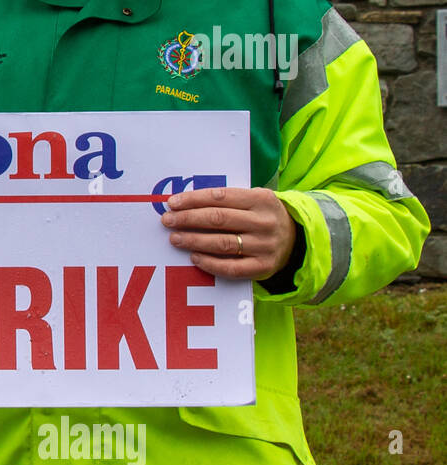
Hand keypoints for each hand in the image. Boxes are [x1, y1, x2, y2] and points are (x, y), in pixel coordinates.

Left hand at [161, 185, 297, 279]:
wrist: (297, 240)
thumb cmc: (262, 216)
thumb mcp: (253, 201)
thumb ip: (226, 200)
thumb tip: (185, 203)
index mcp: (261, 199)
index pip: (220, 197)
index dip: (193, 200)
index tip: (172, 203)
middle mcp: (264, 222)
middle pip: (218, 219)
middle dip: (188, 219)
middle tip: (167, 220)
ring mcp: (265, 246)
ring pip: (222, 243)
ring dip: (194, 240)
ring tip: (175, 238)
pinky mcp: (263, 267)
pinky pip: (231, 268)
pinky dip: (210, 263)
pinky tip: (194, 257)